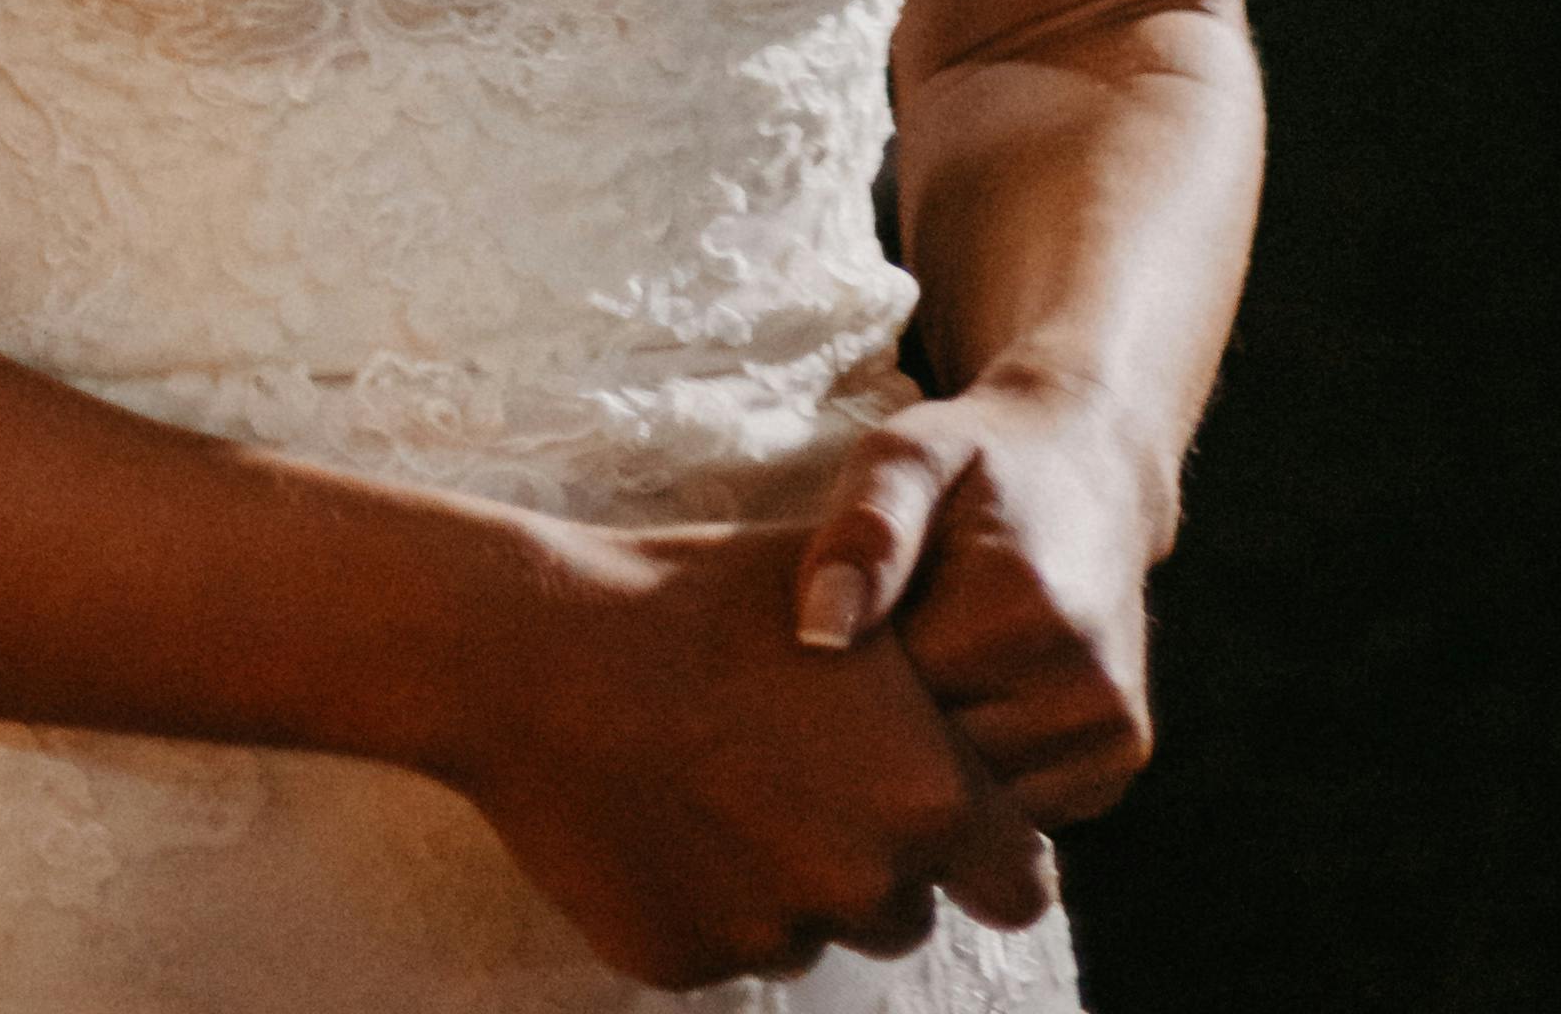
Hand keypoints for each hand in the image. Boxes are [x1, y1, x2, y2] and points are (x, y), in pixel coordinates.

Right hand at [445, 512, 1054, 993]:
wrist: (539, 651)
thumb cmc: (697, 598)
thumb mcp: (841, 601)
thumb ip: (924, 675)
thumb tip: (979, 699)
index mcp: (929, 795)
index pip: (1021, 882)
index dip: (986, 847)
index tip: (944, 811)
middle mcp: (867, 882)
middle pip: (908, 909)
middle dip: (872, 858)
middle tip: (798, 771)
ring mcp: (775, 932)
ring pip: (815, 927)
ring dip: (788, 878)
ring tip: (720, 776)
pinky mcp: (689, 962)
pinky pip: (727, 942)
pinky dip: (707, 893)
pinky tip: (660, 807)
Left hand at [792, 372, 1157, 831]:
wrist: (1090, 466)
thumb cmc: (977, 461)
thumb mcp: (907, 454)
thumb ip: (864, 531)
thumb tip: (820, 631)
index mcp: (1020, 608)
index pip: (887, 707)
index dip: (845, 676)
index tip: (838, 626)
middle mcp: (1082, 685)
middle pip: (932, 769)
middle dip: (890, 725)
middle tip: (880, 647)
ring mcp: (1110, 735)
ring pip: (972, 800)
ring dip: (935, 754)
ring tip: (927, 665)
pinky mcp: (1117, 763)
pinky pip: (1015, 807)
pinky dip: (982, 768)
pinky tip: (971, 697)